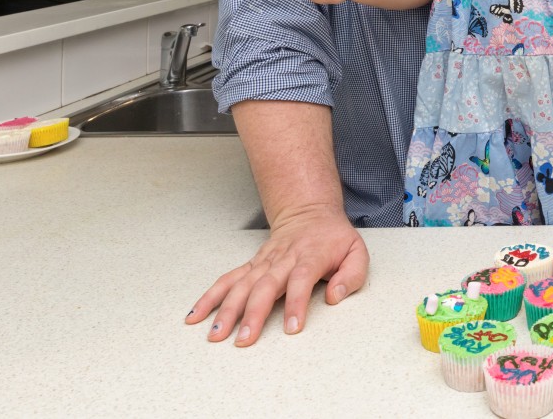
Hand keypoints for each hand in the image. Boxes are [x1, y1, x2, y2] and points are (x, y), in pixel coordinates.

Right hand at [185, 205, 368, 346]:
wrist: (310, 213)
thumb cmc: (334, 238)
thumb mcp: (356, 252)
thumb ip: (351, 275)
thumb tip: (335, 297)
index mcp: (310, 256)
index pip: (301, 280)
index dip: (296, 303)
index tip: (292, 327)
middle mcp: (283, 259)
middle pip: (265, 286)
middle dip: (253, 314)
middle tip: (245, 339)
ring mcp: (264, 262)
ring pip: (242, 284)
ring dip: (227, 309)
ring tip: (216, 333)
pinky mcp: (251, 265)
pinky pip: (228, 280)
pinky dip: (210, 297)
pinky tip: (196, 314)